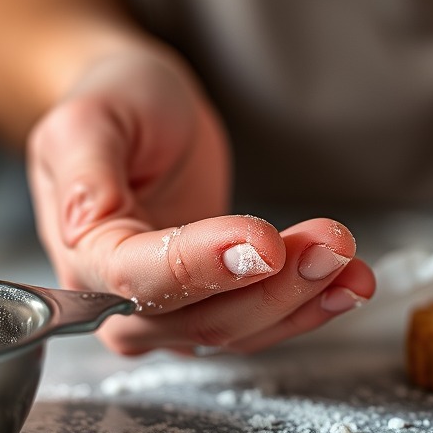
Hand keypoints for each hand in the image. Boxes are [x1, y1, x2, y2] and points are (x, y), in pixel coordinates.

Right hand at [27, 48, 374, 353]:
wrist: (144, 112)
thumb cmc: (116, 103)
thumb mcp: (89, 117)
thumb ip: (85, 170)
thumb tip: (88, 223)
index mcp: (84, 252)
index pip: (138, 279)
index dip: (204, 266)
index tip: (266, 242)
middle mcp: (120, 299)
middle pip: (199, 319)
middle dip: (272, 288)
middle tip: (330, 242)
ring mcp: (169, 310)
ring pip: (240, 329)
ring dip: (301, 298)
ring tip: (346, 255)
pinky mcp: (213, 303)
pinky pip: (261, 322)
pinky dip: (309, 306)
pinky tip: (348, 283)